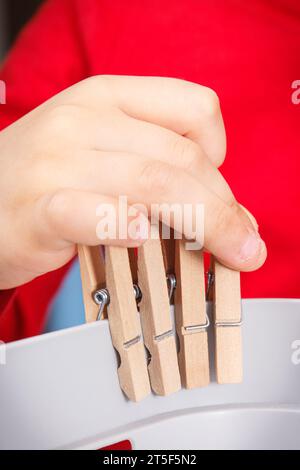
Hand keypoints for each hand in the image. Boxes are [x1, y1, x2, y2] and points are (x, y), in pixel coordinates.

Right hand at [0, 76, 265, 288]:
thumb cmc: (49, 181)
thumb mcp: (104, 153)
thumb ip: (162, 174)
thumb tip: (233, 218)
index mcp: (107, 98)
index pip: (194, 107)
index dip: (219, 151)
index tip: (215, 188)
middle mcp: (84, 120)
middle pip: (182, 158)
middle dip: (224, 208)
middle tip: (242, 246)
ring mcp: (58, 161)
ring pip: (152, 184)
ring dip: (199, 225)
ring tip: (217, 254)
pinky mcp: (39, 208)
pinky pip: (94, 214)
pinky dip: (126, 227)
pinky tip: (142, 239)